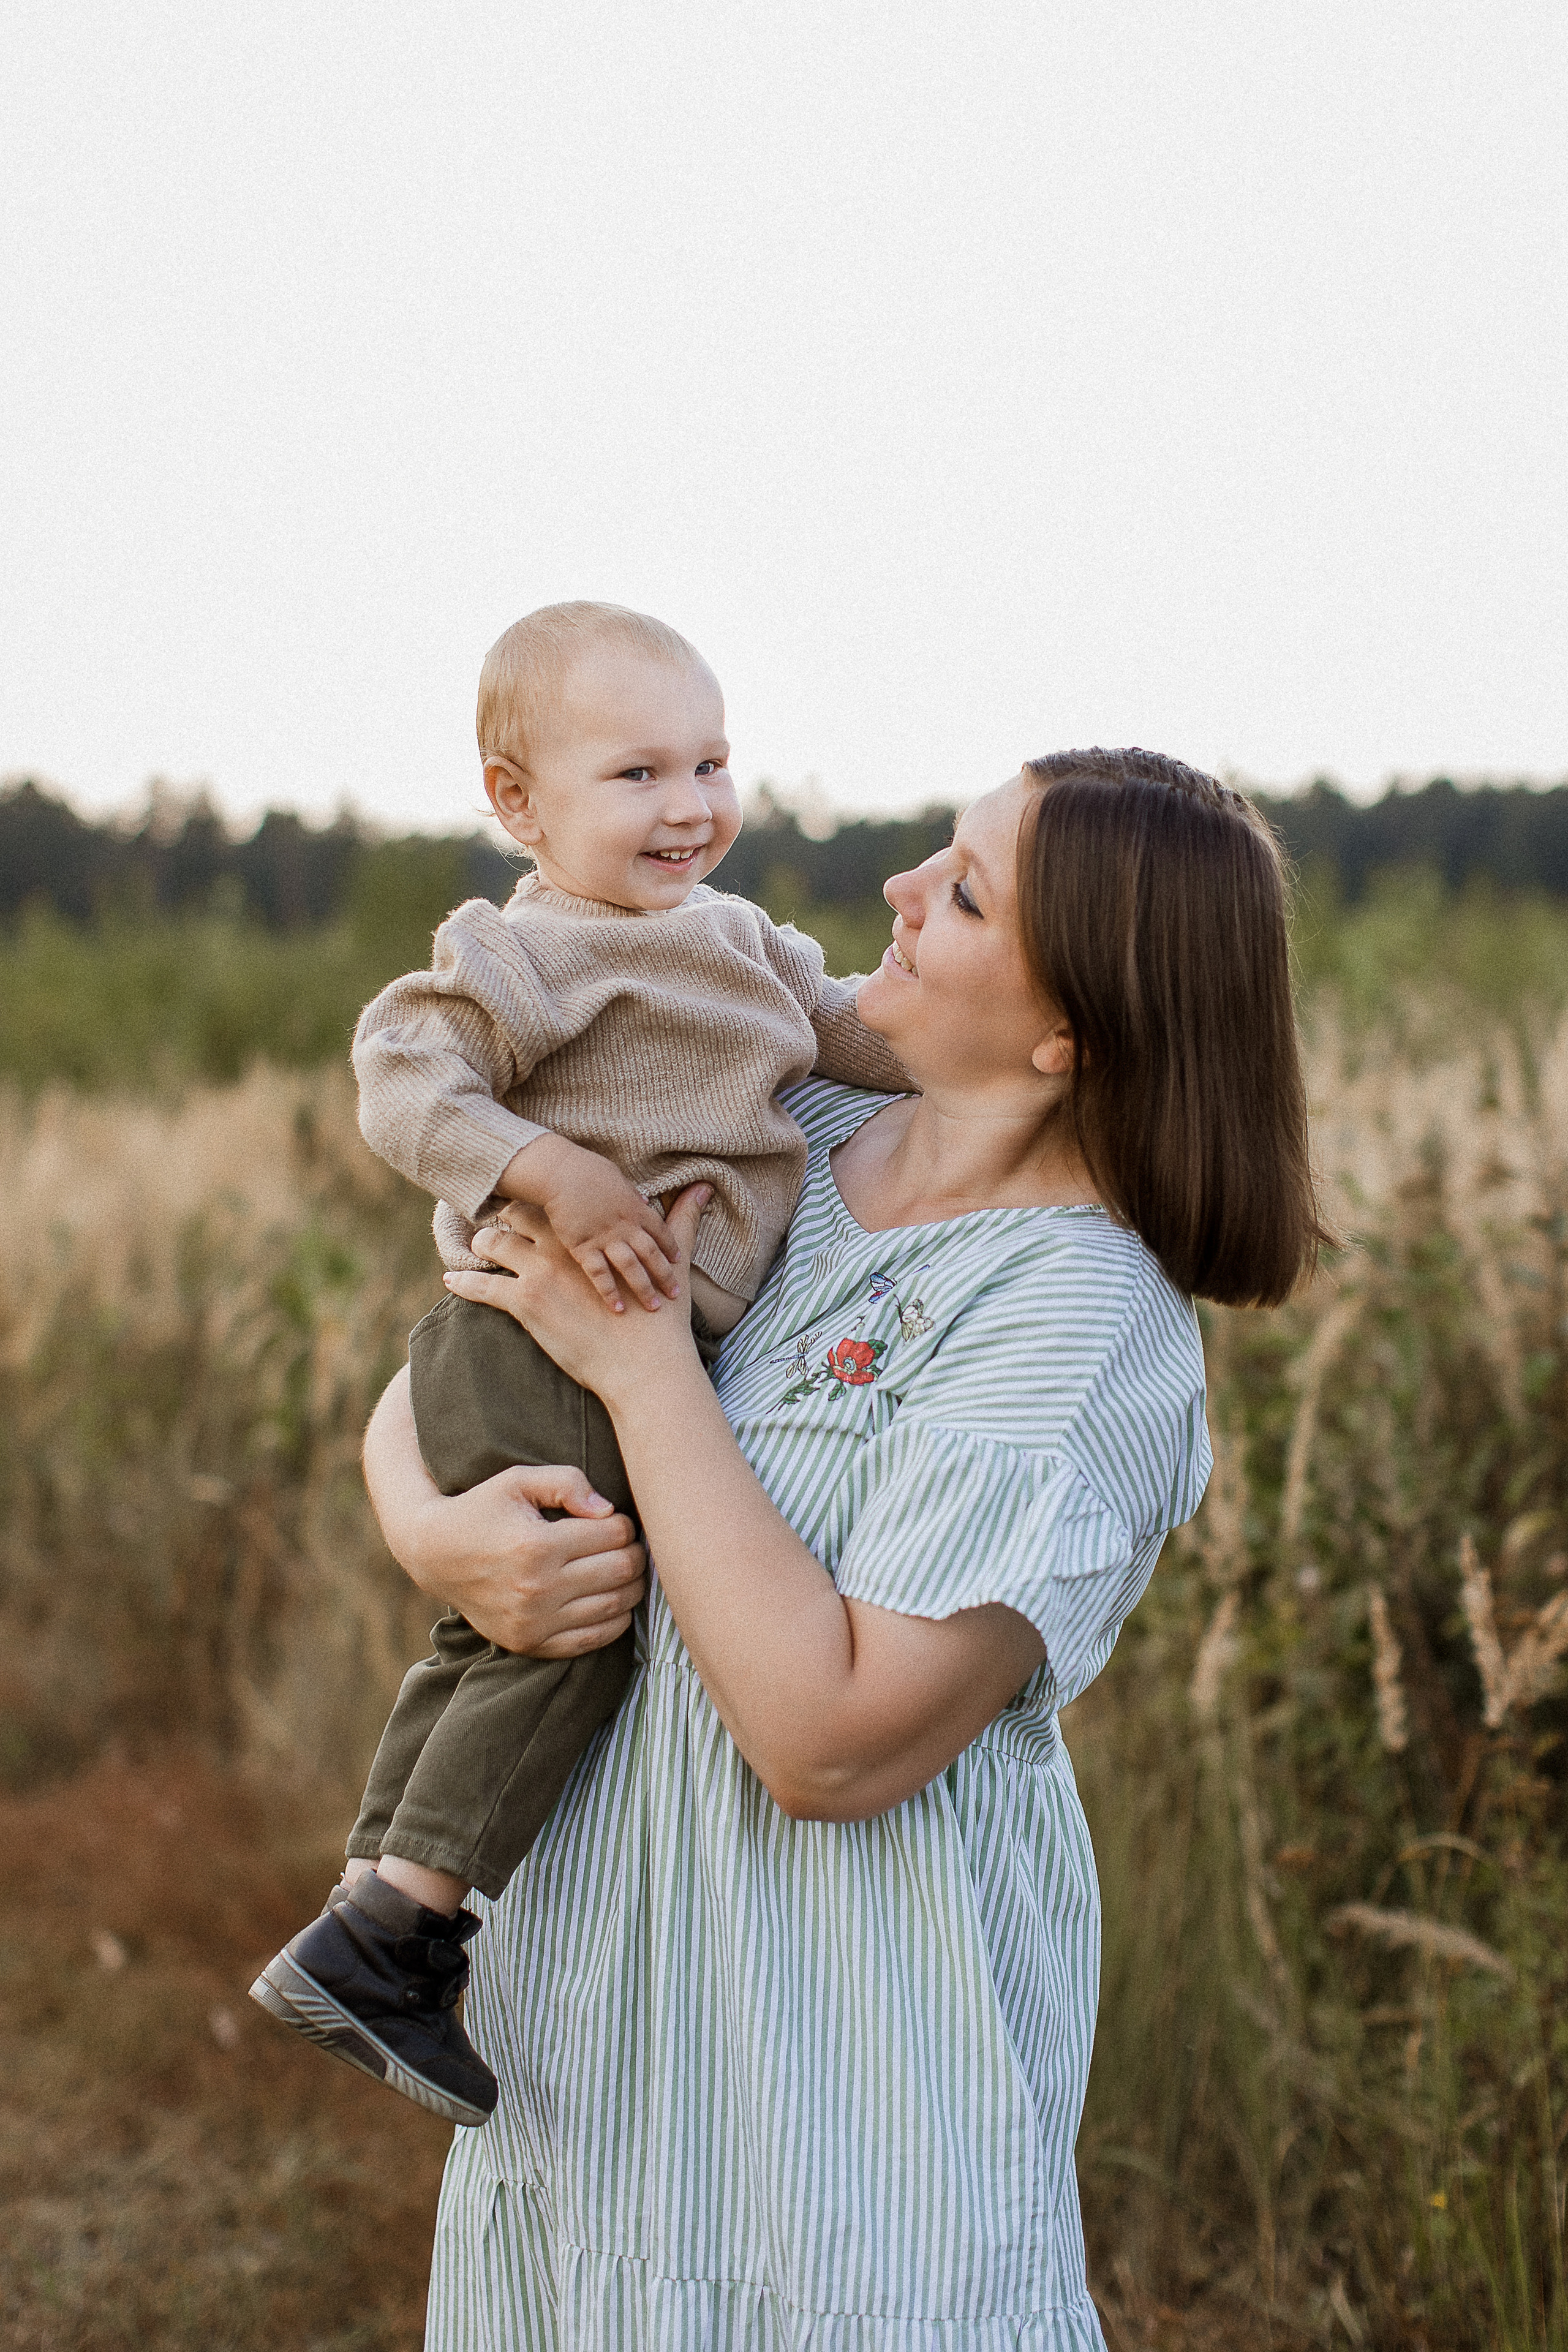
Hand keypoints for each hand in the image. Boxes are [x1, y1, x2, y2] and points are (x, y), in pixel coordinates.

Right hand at [362, 1372, 646, 1655]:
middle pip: (620, 1571)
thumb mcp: (517, 1480)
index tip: (618, 1521)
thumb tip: (609, 1510)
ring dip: (632, 1587)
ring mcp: (533, 1622)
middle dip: (636, 1554)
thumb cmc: (481, 1509)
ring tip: (626, 1570)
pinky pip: (591, 1640)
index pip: (613, 1535)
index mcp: (537, 1545)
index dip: (625, 1524)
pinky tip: (613, 1601)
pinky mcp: (529, 1643)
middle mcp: (537, 1588)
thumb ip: (566, 1482)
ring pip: (614, 1606)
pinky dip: (615, 1622)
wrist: (434, 1555)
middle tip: (631, 1545)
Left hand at [448, 1185, 711, 1411]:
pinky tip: (450, 1281)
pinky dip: (462, 1284)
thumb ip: (682, 1221)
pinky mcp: (526, 1303)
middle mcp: (563, 1246)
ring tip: (471, 1245)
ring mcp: (541, 1272)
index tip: (529, 1198)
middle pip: (520, 1216)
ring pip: (495, 1244)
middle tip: (491, 1214)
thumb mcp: (673, 1263)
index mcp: (593, 1234)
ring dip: (480, 1243)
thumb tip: (702, 1188)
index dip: (541, 1199)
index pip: (557, 1204)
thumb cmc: (663, 1318)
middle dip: (505, 1215)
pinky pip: (482, 1287)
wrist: (645, 1366)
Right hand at [497, 1134, 678, 1312]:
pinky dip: (609, 1291)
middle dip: (665, 1275)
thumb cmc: (587, 1170)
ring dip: (643, 1287)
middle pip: (650, 1254)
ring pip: (630, 1267)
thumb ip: (632, 1194)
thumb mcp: (617, 1178)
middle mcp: (625, 1225)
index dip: (671, 1247)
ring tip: (653, 1307)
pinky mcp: (582, 1247)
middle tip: (675, 1294)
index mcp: (635, 1208)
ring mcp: (604, 1237)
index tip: (679, 1261)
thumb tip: (646, 1201)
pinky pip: (599, 1273)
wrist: (558, 1172)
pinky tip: (618, 1308)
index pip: (660, 1232)